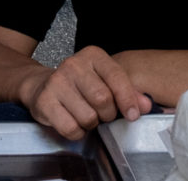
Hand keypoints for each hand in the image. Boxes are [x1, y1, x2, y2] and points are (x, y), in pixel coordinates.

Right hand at [20, 46, 151, 139]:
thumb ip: (127, 91)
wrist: (42, 85)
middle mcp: (74, 65)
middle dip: (108, 114)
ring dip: (92, 124)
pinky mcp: (45, 101)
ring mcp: (57, 82)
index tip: (133, 114)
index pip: (116, 77)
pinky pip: (71, 128)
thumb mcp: (104, 80)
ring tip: (87, 116)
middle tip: (104, 114)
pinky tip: (75, 122)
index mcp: (93, 55)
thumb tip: (145, 105)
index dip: (128, 99)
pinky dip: (78, 133)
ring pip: (88, 116)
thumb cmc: (79, 84)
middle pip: (103, 99)